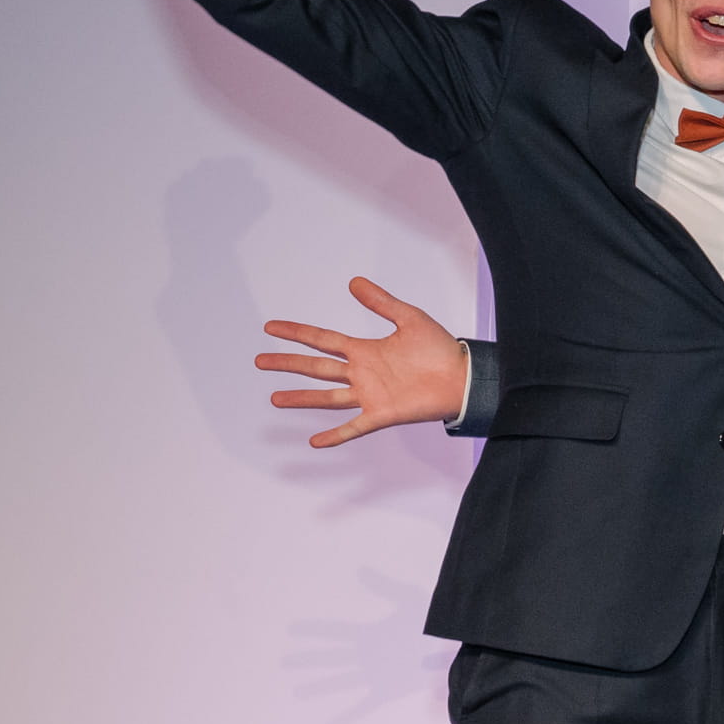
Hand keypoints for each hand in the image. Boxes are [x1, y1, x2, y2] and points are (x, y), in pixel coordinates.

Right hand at [257, 277, 467, 446]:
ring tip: (275, 399)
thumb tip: (354, 282)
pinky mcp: (382, 414)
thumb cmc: (441, 349)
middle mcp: (362, 373)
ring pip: (327, 397)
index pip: (322, 340)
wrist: (463, 377)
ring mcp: (370, 395)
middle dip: (288, 364)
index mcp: (365, 350)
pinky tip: (314, 442)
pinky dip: (335, 435)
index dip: (297, 333)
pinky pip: (354, 427)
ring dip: (301, 398)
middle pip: (316, 367)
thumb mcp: (409, 318)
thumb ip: (381, 302)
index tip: (270, 328)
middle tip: (259, 361)